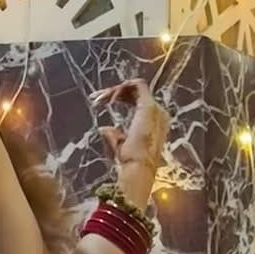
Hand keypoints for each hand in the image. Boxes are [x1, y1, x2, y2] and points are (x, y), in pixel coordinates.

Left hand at [90, 77, 169, 210]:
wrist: (137, 168)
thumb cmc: (130, 163)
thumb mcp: (119, 146)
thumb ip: (114, 136)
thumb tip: (104, 128)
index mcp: (154, 122)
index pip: (137, 101)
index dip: (119, 98)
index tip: (100, 101)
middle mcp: (159, 113)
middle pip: (135, 92)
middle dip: (113, 92)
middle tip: (95, 98)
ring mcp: (156, 109)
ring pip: (135, 86)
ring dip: (115, 89)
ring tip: (100, 99)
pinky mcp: (149, 106)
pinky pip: (137, 85)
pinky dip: (122, 87)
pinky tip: (109, 97)